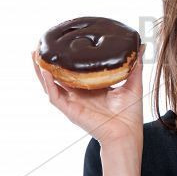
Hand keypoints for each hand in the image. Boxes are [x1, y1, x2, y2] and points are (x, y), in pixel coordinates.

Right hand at [31, 44, 145, 145]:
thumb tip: (142, 47)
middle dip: (50, 62)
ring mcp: (73, 102)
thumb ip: (135, 65)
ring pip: (51, 84)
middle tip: (42, 45)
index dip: (69, 59)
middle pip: (59, 76)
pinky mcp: (70, 110)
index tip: (65, 43)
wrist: (127, 132)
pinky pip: (54, 95)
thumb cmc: (130, 113)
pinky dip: (48, 83)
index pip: (77, 71)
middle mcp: (80, 94)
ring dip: (41, 70)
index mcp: (92, 88)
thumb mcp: (133, 83)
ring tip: (34, 55)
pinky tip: (45, 71)